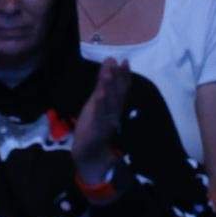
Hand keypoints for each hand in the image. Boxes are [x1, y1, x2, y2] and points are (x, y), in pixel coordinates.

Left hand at [69, 57, 130, 182]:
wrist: (91, 155)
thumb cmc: (95, 128)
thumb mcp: (98, 106)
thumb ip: (102, 87)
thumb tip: (108, 69)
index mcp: (114, 108)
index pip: (122, 90)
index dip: (124, 76)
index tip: (125, 61)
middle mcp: (113, 113)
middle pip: (118, 94)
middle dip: (119, 78)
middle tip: (121, 62)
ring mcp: (105, 121)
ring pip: (109, 103)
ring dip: (109, 87)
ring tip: (109, 72)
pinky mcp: (95, 129)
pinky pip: (98, 116)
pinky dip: (100, 106)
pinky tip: (99, 95)